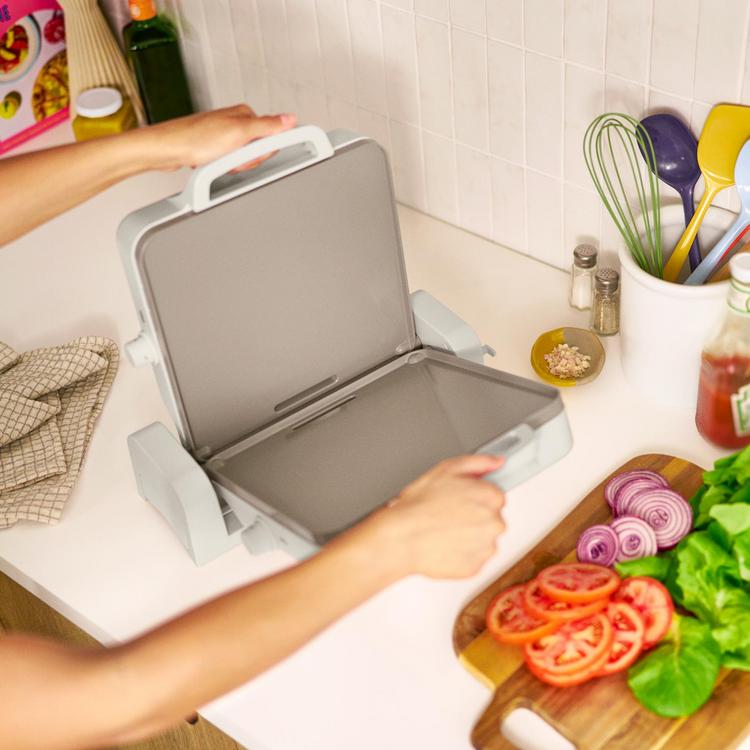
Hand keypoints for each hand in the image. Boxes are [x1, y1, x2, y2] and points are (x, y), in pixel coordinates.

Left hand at [133, 104, 297, 171]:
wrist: (168, 150)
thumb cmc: (195, 139)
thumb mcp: (239, 132)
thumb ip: (268, 126)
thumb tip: (290, 118)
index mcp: (245, 114)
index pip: (272, 137)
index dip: (264, 151)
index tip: (252, 153)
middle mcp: (236, 122)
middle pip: (259, 150)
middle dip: (248, 160)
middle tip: (232, 158)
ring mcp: (226, 136)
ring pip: (245, 159)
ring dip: (235, 165)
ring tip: (220, 160)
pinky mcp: (216, 148)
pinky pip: (231, 163)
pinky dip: (225, 167)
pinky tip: (214, 163)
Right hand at [363, 455, 505, 579]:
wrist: (401, 538)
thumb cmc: (418, 505)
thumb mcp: (446, 469)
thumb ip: (478, 462)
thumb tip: (497, 461)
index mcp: (491, 497)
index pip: (495, 496)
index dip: (475, 497)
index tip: (460, 500)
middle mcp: (495, 523)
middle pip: (491, 519)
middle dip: (474, 517)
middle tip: (448, 515)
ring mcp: (486, 547)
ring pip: (483, 539)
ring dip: (468, 536)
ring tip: (444, 531)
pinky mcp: (475, 567)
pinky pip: (473, 559)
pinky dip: (461, 554)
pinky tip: (444, 544)